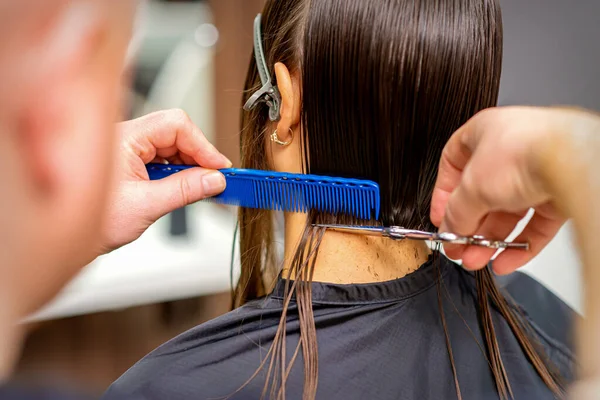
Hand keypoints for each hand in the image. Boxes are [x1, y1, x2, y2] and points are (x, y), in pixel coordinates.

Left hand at [100, 109, 231, 253]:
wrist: (65, 239)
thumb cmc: (91, 221)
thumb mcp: (146, 206)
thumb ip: (185, 190)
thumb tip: (214, 179)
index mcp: (124, 138)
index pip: (175, 125)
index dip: (202, 145)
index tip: (220, 168)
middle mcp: (126, 137)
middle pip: (175, 133)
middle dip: (198, 156)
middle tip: (215, 178)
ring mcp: (128, 149)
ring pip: (171, 146)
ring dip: (189, 165)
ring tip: (199, 187)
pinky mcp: (131, 162)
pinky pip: (162, 158)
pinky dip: (178, 172)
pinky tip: (184, 187)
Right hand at [429, 106, 593, 273]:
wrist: (570, 161)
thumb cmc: (522, 153)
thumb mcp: (471, 188)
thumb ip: (455, 213)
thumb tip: (449, 230)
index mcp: (484, 133)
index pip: (453, 164)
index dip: (443, 193)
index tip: (440, 218)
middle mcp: (510, 150)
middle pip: (481, 195)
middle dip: (468, 227)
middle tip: (458, 248)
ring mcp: (536, 171)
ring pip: (508, 213)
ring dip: (489, 240)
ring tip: (476, 261)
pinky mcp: (558, 193)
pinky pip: (534, 224)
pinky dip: (519, 245)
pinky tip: (504, 261)